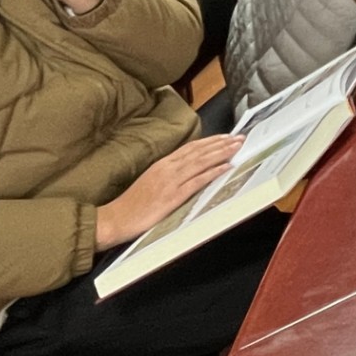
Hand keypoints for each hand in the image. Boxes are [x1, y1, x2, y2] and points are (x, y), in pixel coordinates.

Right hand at [95, 135, 243, 249]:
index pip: (191, 147)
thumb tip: (186, 171)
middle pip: (199, 151)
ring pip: (201, 162)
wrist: (114, 219)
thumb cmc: (131, 205)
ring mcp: (170, 181)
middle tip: (240, 137)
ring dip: (222, 153)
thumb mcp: (150, 182)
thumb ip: (168, 174)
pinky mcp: (172, 196)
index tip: (227, 136)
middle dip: (221, 143)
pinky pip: (197, 181)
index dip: (211, 141)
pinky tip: (227, 167)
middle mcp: (167, 168)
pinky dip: (214, 173)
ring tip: (238, 147)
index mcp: (162, 164)